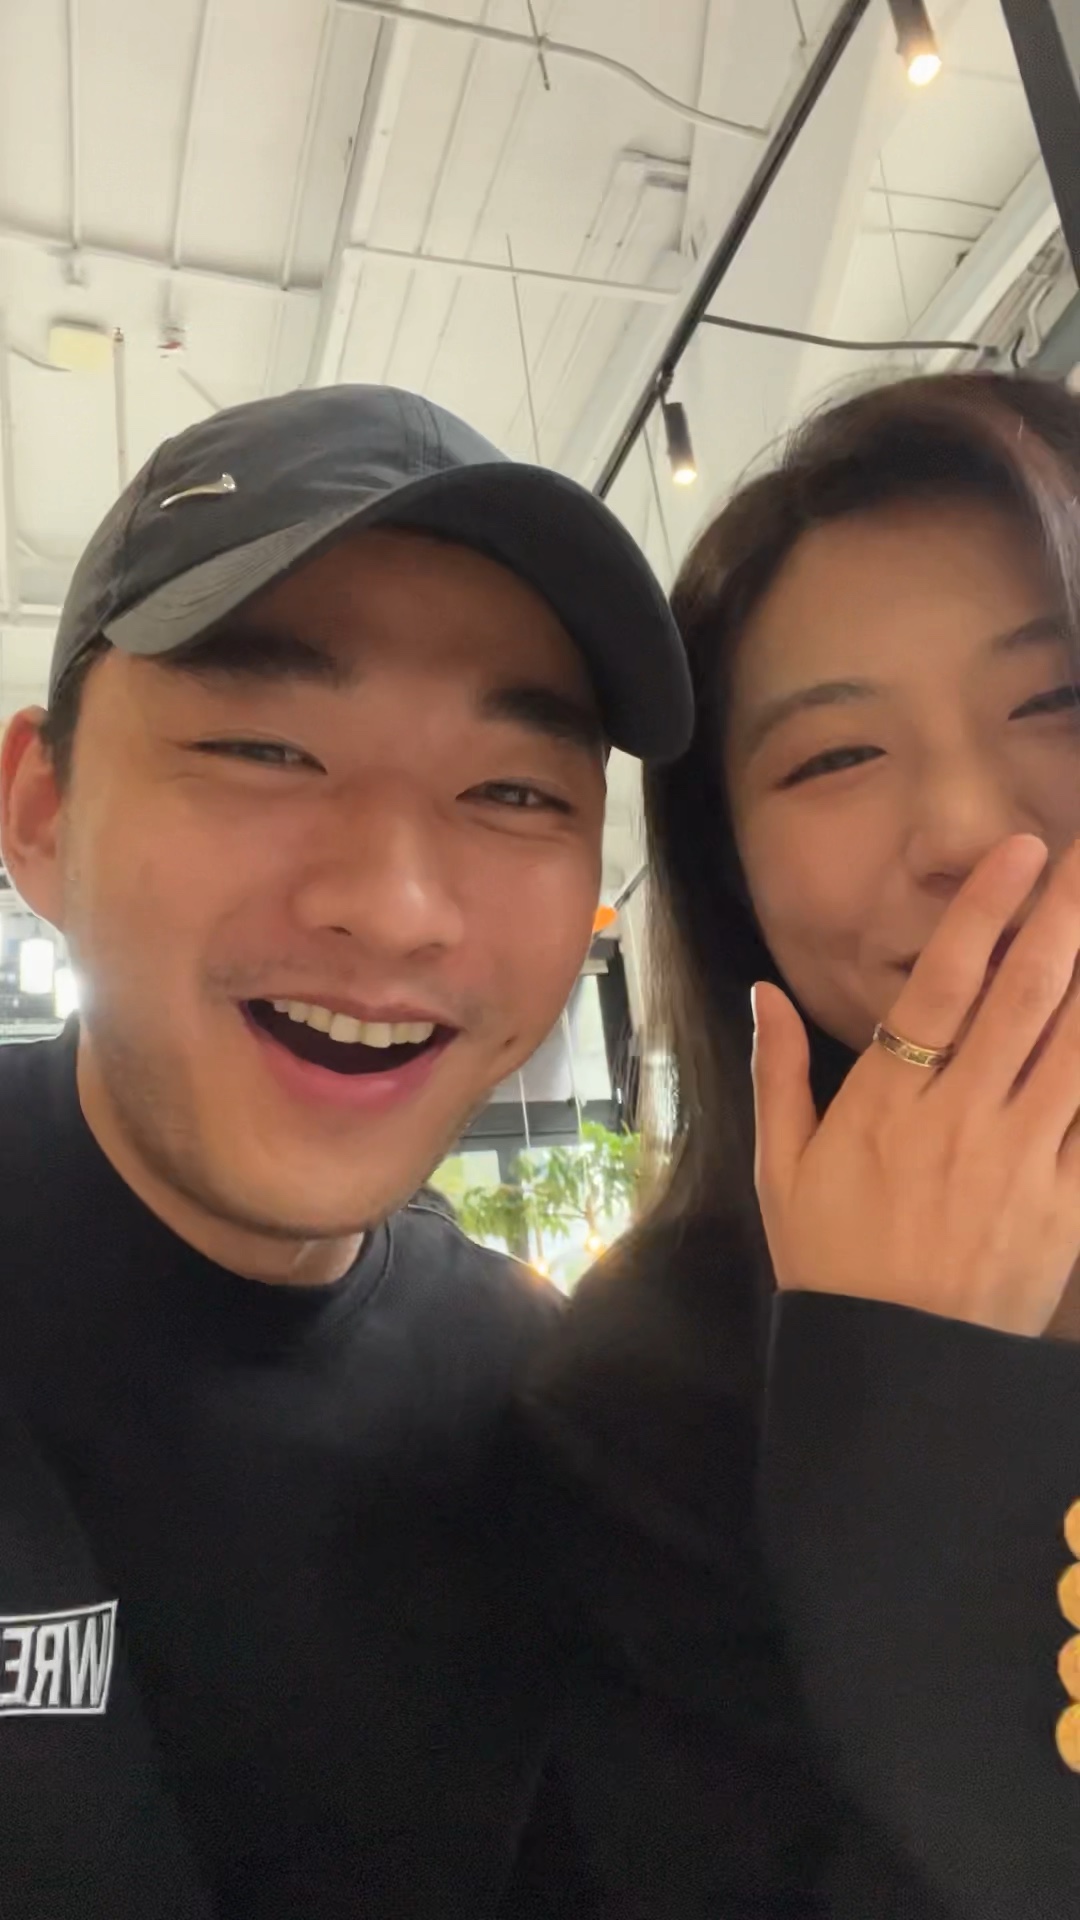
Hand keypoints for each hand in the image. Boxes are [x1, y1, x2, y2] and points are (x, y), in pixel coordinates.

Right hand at [752, 834, 1079, 1336]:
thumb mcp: (783, 1169)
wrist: (894, 1368)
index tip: (1019, 849)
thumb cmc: (833, 1261)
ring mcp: (1023, 1160)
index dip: (985, 911)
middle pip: (1027, 997)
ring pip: (1078, 1050)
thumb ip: (779, 1074)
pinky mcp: (1067, 1204)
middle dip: (1066, 915)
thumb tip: (763, 990)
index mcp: (889, 1101)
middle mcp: (962, 1118)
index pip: (945, 984)